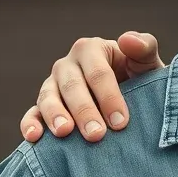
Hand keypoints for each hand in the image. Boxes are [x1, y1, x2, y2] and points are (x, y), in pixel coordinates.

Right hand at [20, 31, 163, 142]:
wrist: (131, 98)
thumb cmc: (139, 79)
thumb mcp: (147, 63)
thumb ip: (144, 48)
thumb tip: (127, 39)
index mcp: (91, 49)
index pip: (98, 73)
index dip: (109, 96)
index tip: (121, 122)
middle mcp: (67, 65)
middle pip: (72, 86)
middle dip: (84, 111)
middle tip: (96, 135)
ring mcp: (52, 84)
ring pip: (48, 97)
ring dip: (55, 116)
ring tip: (65, 133)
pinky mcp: (42, 105)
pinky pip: (32, 113)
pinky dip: (30, 124)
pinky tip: (33, 137)